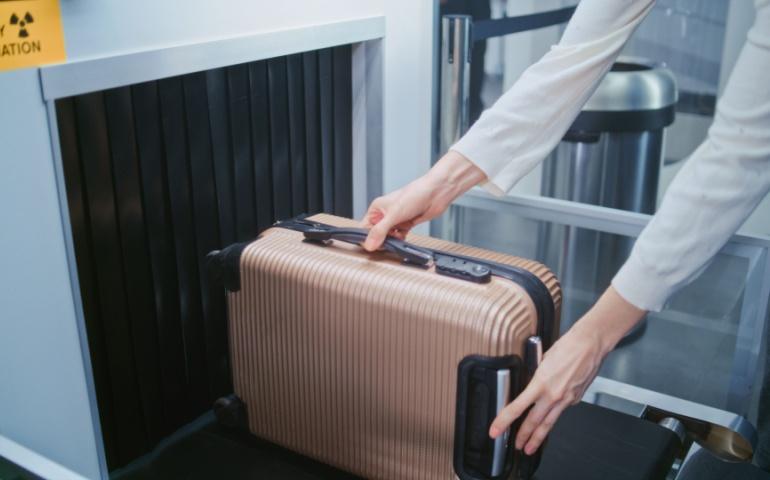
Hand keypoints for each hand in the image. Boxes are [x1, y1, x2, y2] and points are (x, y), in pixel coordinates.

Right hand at [361, 151, 485, 250]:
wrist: (437, 193)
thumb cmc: (415, 194)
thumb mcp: (394, 215)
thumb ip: (380, 231)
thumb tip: (369, 244)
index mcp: (377, 208)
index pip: (365, 227)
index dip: (366, 238)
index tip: (371, 247)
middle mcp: (385, 214)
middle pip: (376, 234)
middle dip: (380, 242)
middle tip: (385, 246)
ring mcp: (396, 220)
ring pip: (388, 237)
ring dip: (390, 242)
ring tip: (394, 244)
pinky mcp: (406, 224)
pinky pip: (399, 237)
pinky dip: (400, 241)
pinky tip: (402, 242)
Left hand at [489, 287, 645, 453]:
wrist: (591, 344)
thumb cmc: (568, 346)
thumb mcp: (543, 359)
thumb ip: (536, 375)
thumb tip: (531, 382)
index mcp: (541, 384)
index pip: (517, 408)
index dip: (504, 421)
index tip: (496, 430)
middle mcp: (553, 395)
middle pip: (534, 422)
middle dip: (523, 436)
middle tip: (516, 446)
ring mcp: (566, 400)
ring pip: (548, 424)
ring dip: (538, 437)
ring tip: (530, 447)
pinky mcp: (576, 399)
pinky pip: (561, 411)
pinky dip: (553, 417)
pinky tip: (548, 420)